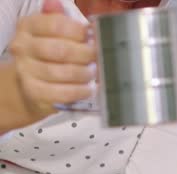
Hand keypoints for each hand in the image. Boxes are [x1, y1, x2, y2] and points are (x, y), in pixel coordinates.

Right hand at [9, 0, 95, 114]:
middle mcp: (22, 47)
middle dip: (84, 54)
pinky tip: (89, 89)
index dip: (78, 32)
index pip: (55, 25)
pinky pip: (63, 92)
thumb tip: (83, 20)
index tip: (90, 37)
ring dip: (84, 73)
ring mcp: (26, 71)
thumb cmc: (48, 58)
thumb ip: (63, 24)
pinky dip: (80, 91)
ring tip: (93, 73)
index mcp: (27, 26)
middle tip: (97, 58)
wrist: (31, 87)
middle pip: (61, 50)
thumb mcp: (52, 36)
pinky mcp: (34, 92)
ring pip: (63, 72)